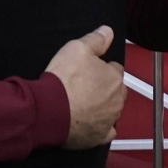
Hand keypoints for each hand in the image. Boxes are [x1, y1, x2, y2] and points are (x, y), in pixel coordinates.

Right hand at [46, 26, 126, 149]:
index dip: (101, 68)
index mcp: (114, 77)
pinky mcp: (100, 136)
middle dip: (105, 88)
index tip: (89, 70)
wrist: (50, 109)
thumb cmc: (64, 80)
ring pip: (112, 110)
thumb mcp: (76, 48)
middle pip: (116, 91)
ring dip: (103, 107)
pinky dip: (100, 127)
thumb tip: (108, 31)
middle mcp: (117, 99)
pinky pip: (106, 131)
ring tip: (83, 104)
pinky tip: (89, 122)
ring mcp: (110, 119)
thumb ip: (96, 39)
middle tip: (85, 86)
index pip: (115, 69)